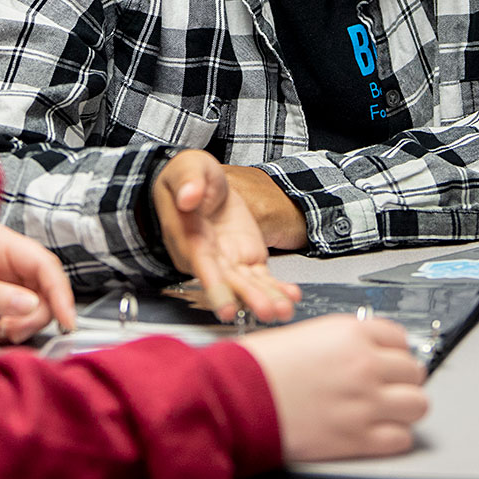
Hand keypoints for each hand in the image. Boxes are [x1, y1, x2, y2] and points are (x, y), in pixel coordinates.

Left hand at [0, 223, 75, 343]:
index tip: (68, 322)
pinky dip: (10, 328)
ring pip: (33, 307)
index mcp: (5, 245)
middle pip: (44, 292)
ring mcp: (6, 280)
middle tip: (10, 329)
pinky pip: (18, 315)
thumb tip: (30, 306)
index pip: (46, 266)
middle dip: (33, 317)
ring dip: (21, 325)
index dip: (61, 295)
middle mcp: (11, 262)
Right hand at [152, 149, 299, 323]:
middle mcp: (206, 256)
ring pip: (246, 285)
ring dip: (266, 298)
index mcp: (186, 235)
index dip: (214, 285)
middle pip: (227, 282)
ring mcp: (227, 261)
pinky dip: (276, 289)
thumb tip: (188, 197)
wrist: (201, 184)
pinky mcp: (246, 259)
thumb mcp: (188, 167)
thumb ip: (187, 181)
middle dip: (247, 297)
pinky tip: (291, 297)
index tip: (226, 305)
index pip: (200, 263)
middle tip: (266, 311)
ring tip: (285, 310)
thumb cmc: (189, 176)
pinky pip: (261, 278)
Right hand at [241, 315, 428, 461]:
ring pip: (417, 404)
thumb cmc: (258, 366)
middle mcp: (364, 365)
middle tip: (386, 385)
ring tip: (386, 409)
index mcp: (352, 333)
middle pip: (414, 370)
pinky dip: (393, 436)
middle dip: (401, 378)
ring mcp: (365, 402)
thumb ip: (343, 341)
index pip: (400, 337)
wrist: (234, 397)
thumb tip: (364, 350)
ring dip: (404, 407)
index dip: (392, 350)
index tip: (387, 358)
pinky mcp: (358, 437)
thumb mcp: (306, 334)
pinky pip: (401, 438)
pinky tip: (377, 430)